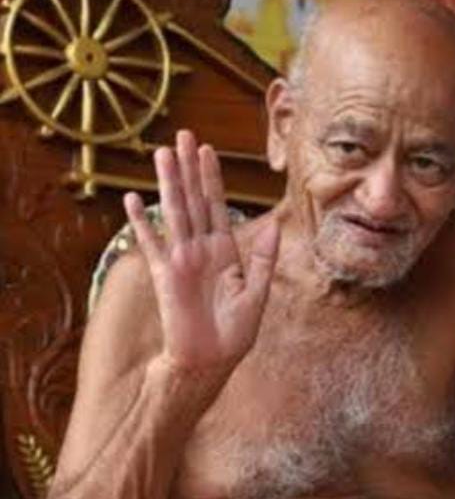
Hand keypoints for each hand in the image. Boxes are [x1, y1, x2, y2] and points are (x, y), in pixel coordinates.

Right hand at [124, 130, 279, 377]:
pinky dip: (143, 223)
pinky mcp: (165, 276)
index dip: (212, 178)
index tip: (208, 150)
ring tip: (162, 153)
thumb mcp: (256, 295)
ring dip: (169, 183)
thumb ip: (262, 260)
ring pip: (175, 213)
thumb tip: (274, 227)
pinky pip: (152, 244)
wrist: (209, 363)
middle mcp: (200, 250)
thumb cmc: (233, 335)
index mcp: (224, 253)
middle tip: (182, 135)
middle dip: (189, 168)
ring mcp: (181, 260)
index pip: (217, 206)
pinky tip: (134, 200)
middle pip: (193, 200)